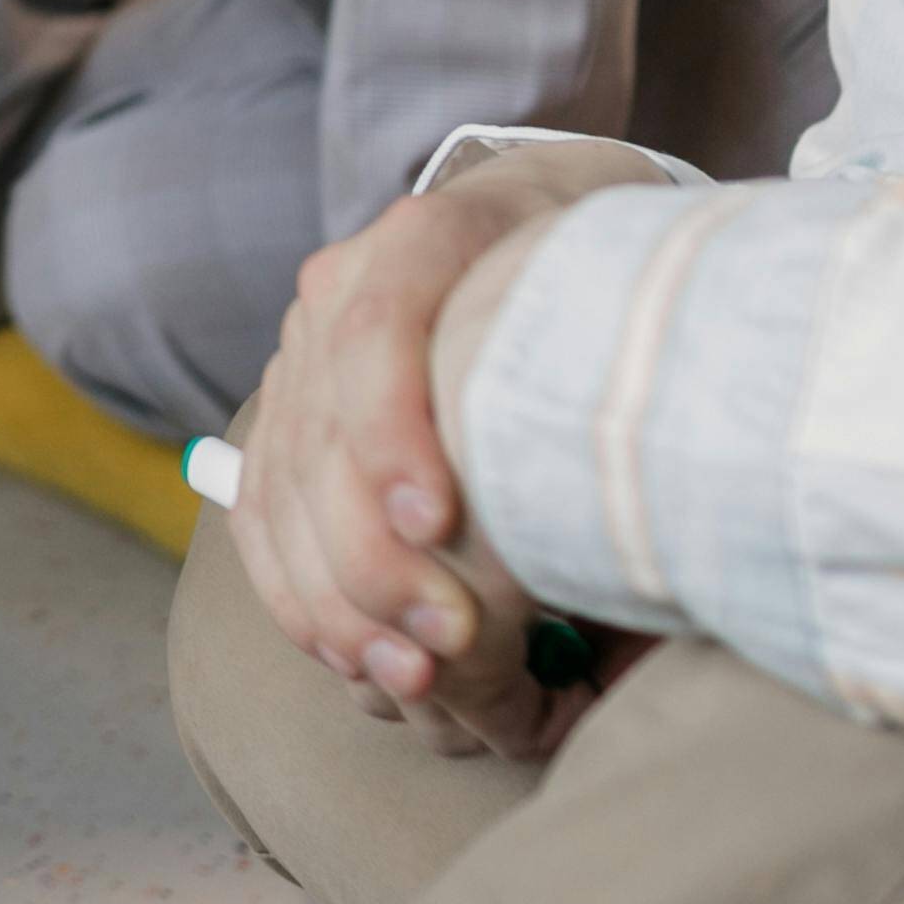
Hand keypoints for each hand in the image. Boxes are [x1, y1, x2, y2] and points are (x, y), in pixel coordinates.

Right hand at [225, 149, 646, 759]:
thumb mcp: (642, 298)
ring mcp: (305, 348)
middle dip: (373, 559)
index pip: (379, 326)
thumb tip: (643, 590)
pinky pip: (260, 513)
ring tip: (410, 683)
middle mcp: (349, 285)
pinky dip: (300, 595)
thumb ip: (626, 398)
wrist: (562, 219)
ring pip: (280, 487)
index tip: (439, 523)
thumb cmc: (618, 277)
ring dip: (337, 601)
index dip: (391, 429)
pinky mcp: (287, 408)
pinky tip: (356, 659)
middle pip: (321, 430)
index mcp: (438, 233)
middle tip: (450, 650)